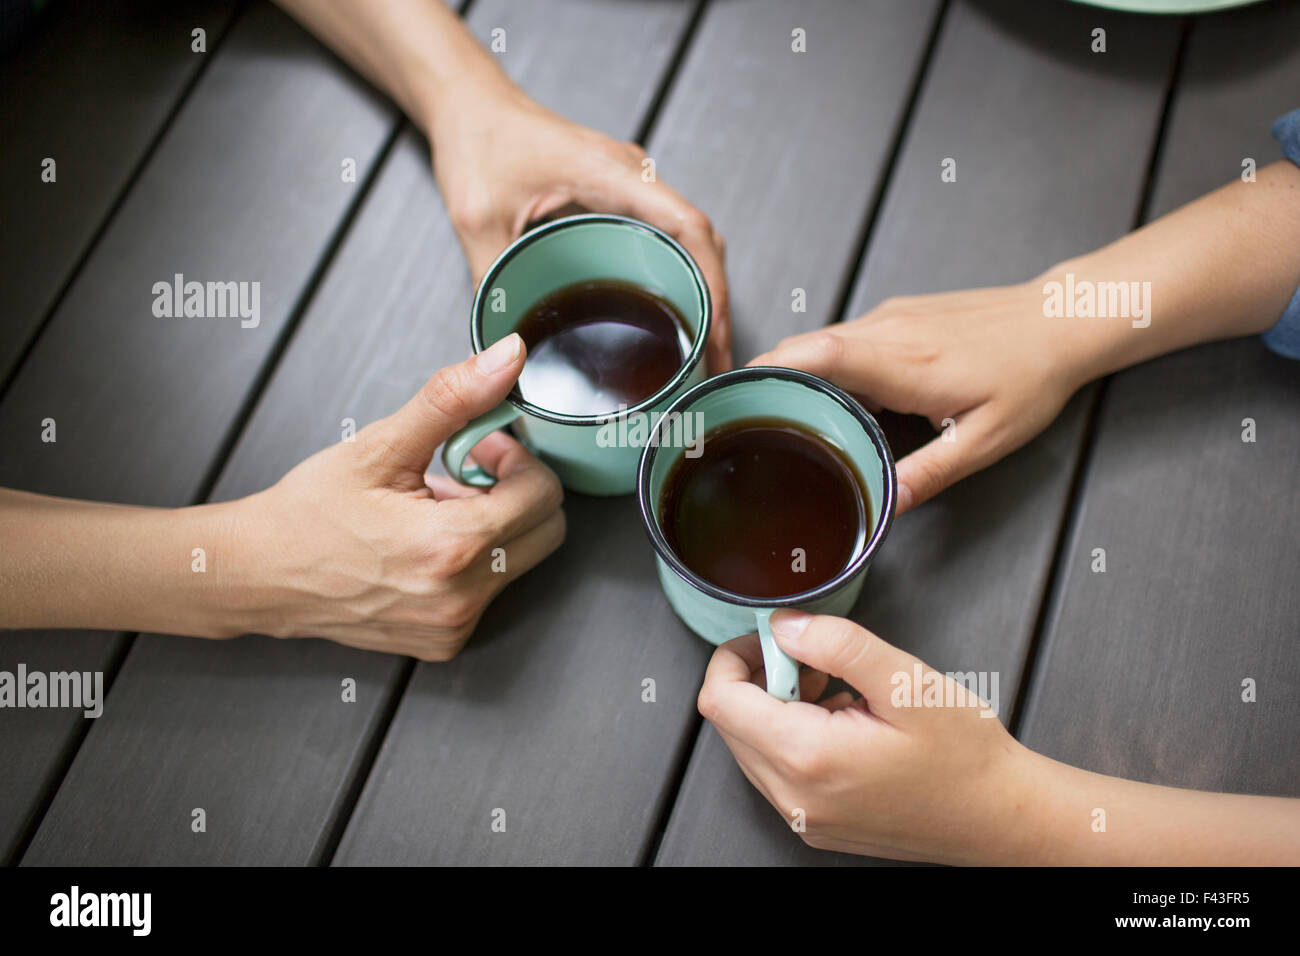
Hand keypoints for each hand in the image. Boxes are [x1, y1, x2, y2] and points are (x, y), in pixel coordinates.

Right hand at [231, 333, 564, 659]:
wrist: (260, 574)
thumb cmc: (310, 513)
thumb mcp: (381, 446)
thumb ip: (453, 399)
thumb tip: (507, 358)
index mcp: (451, 548)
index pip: (543, 494)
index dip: (517, 459)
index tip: (478, 448)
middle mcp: (461, 597)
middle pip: (547, 530)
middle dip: (515, 491)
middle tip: (463, 473)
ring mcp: (454, 625)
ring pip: (520, 559)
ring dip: (493, 524)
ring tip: (433, 508)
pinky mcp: (445, 640)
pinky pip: (491, 589)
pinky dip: (473, 560)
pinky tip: (425, 544)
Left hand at [430, 84, 731, 371]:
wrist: (470, 103)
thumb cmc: (478, 140)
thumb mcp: (478, 219)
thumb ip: (494, 279)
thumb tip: (503, 343)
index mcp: (609, 173)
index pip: (686, 225)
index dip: (710, 279)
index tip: (714, 328)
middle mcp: (631, 174)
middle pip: (700, 237)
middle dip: (715, 298)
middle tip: (715, 356)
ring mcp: (630, 183)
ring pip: (688, 237)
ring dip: (702, 286)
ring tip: (703, 344)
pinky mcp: (620, 194)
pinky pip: (665, 233)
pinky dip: (680, 271)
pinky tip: (673, 308)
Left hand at [697, 610, 1044, 863]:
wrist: (999, 817)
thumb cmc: (965, 757)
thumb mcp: (906, 680)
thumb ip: (837, 645)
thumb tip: (784, 626)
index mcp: (808, 757)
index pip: (720, 700)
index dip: (735, 656)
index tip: (772, 639)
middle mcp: (795, 798)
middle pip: (730, 722)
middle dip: (760, 679)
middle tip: (814, 662)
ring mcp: (803, 818)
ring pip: (749, 746)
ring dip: (775, 708)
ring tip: (834, 692)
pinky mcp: (815, 825)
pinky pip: (774, 772)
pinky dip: (791, 737)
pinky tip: (840, 723)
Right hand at [750, 282, 1084, 513]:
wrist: (1061, 320)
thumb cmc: (1031, 376)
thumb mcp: (986, 441)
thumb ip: (929, 474)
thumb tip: (885, 506)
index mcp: (902, 363)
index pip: (815, 356)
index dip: (768, 372)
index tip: (733, 395)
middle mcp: (887, 331)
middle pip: (804, 347)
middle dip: (767, 378)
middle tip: (744, 419)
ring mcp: (891, 318)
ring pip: (822, 341)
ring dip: (798, 373)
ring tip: (785, 417)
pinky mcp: (899, 316)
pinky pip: (845, 338)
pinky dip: (826, 366)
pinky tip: (837, 399)